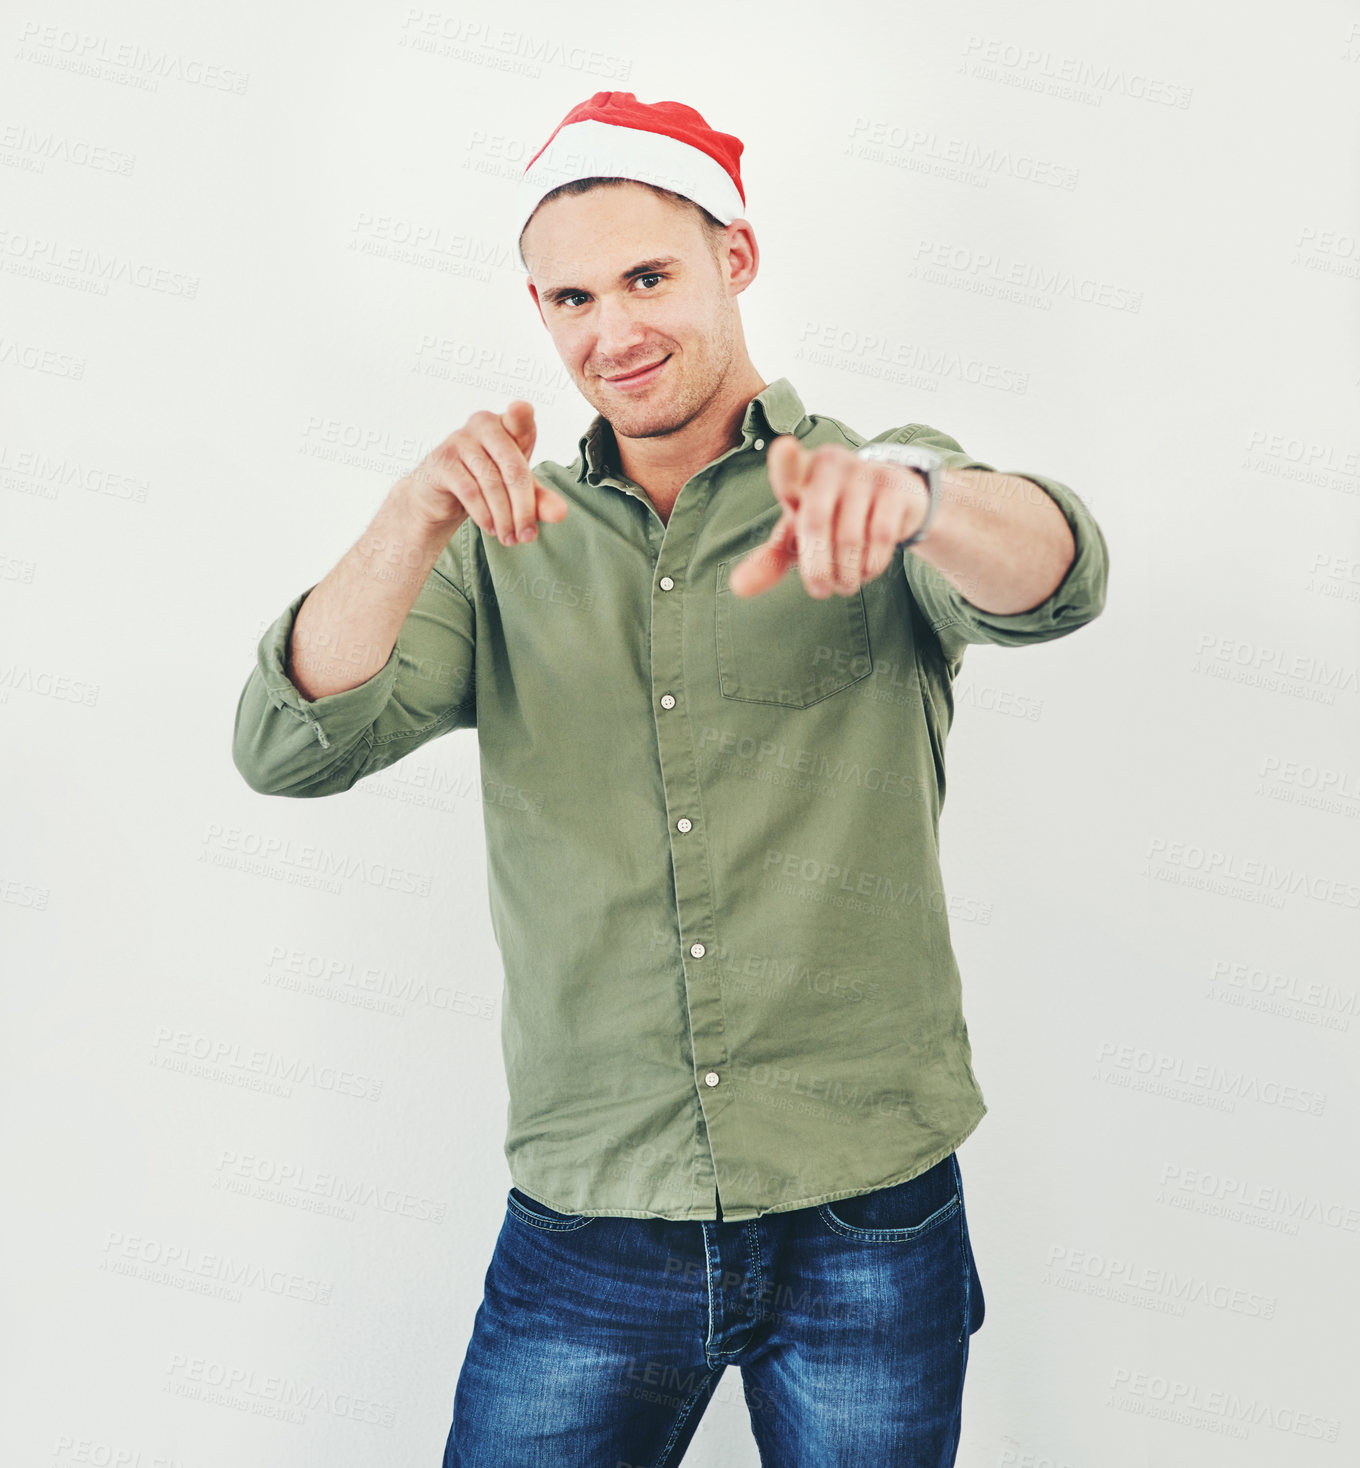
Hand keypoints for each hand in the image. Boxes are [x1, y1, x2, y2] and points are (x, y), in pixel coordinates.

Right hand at [399, 400, 569, 544]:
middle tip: (527, 537)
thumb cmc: (487, 482)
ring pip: (492, 484)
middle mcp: (484, 424)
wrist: (442, 493)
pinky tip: (491, 529)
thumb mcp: (518, 490)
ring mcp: (460, 439)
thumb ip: (541, 500)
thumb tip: (561, 514)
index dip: (520, 414)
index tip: (518, 409)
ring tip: (509, 538)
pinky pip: (470, 492)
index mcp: (508, 424)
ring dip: (504, 518)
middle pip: (514, 469)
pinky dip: (484, 515)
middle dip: (524, 509)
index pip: (519, 418)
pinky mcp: (442, 460)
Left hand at [727, 436, 929, 598]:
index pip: (788, 468)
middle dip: (816, 568)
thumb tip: (738, 587)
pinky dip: (871, 564)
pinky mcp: (895, 486)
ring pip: (849, 537)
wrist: (893, 499)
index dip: (786, 461)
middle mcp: (831, 465)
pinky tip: (867, 571)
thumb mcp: (799, 537)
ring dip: (846, 574)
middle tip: (820, 592)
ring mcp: (865, 472)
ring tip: (845, 585)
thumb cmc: (833, 516)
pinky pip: (880, 536)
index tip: (785, 449)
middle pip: (815, 522)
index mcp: (800, 472)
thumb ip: (769, 559)